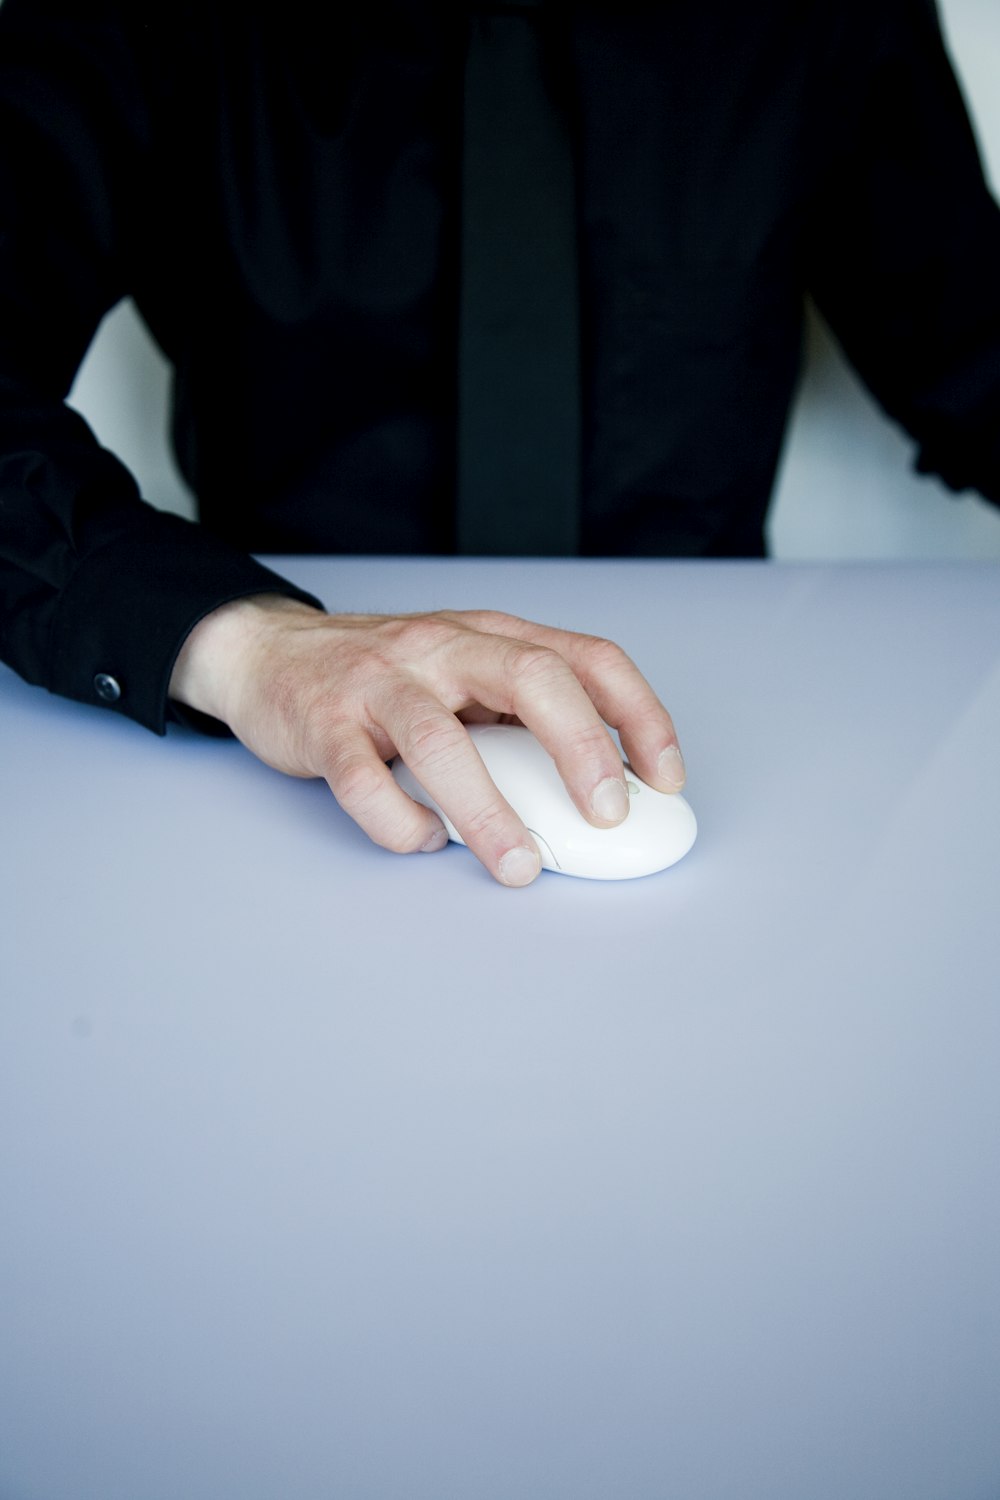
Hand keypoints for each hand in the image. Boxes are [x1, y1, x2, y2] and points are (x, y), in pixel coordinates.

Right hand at [169, 595, 685, 885]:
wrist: (267, 654)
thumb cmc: (386, 677)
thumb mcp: (465, 675)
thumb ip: (523, 717)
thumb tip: (604, 791)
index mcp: (491, 636)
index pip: (587, 657)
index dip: (638, 715)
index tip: (666, 777)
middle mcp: (443, 646)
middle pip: (530, 678)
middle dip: (580, 748)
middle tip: (606, 816)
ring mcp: (379, 681)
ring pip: (441, 741)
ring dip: (490, 812)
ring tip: (520, 866)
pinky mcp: (324, 724)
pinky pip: (364, 782)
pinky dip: (401, 823)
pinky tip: (423, 840)